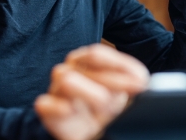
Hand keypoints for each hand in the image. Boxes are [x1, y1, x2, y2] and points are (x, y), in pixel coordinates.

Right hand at [34, 44, 149, 139]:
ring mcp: (56, 91)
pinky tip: (72, 110)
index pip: (96, 54)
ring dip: (90, 93)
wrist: (93, 132)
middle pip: (84, 65)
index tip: (140, 82)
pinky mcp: (49, 113)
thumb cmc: (108, 106)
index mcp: (85, 61)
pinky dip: (58, 107)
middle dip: (112, 81)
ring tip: (105, 107)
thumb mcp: (126, 89)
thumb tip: (141, 80)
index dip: (119, 66)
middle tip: (128, 96)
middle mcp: (68, 71)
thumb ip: (134, 79)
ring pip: (66, 79)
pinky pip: (44, 104)